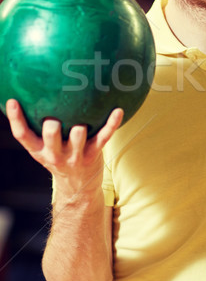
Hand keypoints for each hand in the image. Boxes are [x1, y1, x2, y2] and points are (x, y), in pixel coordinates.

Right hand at [5, 99, 123, 198]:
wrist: (78, 187)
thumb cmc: (59, 157)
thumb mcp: (43, 148)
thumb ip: (38, 128)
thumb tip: (36, 94)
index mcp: (39, 150)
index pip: (22, 135)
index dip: (15, 119)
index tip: (13, 101)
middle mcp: (55, 154)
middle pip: (50, 139)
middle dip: (51, 129)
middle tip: (52, 120)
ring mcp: (75, 156)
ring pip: (77, 138)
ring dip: (79, 130)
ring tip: (82, 120)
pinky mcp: (94, 154)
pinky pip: (104, 136)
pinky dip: (112, 123)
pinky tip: (118, 110)